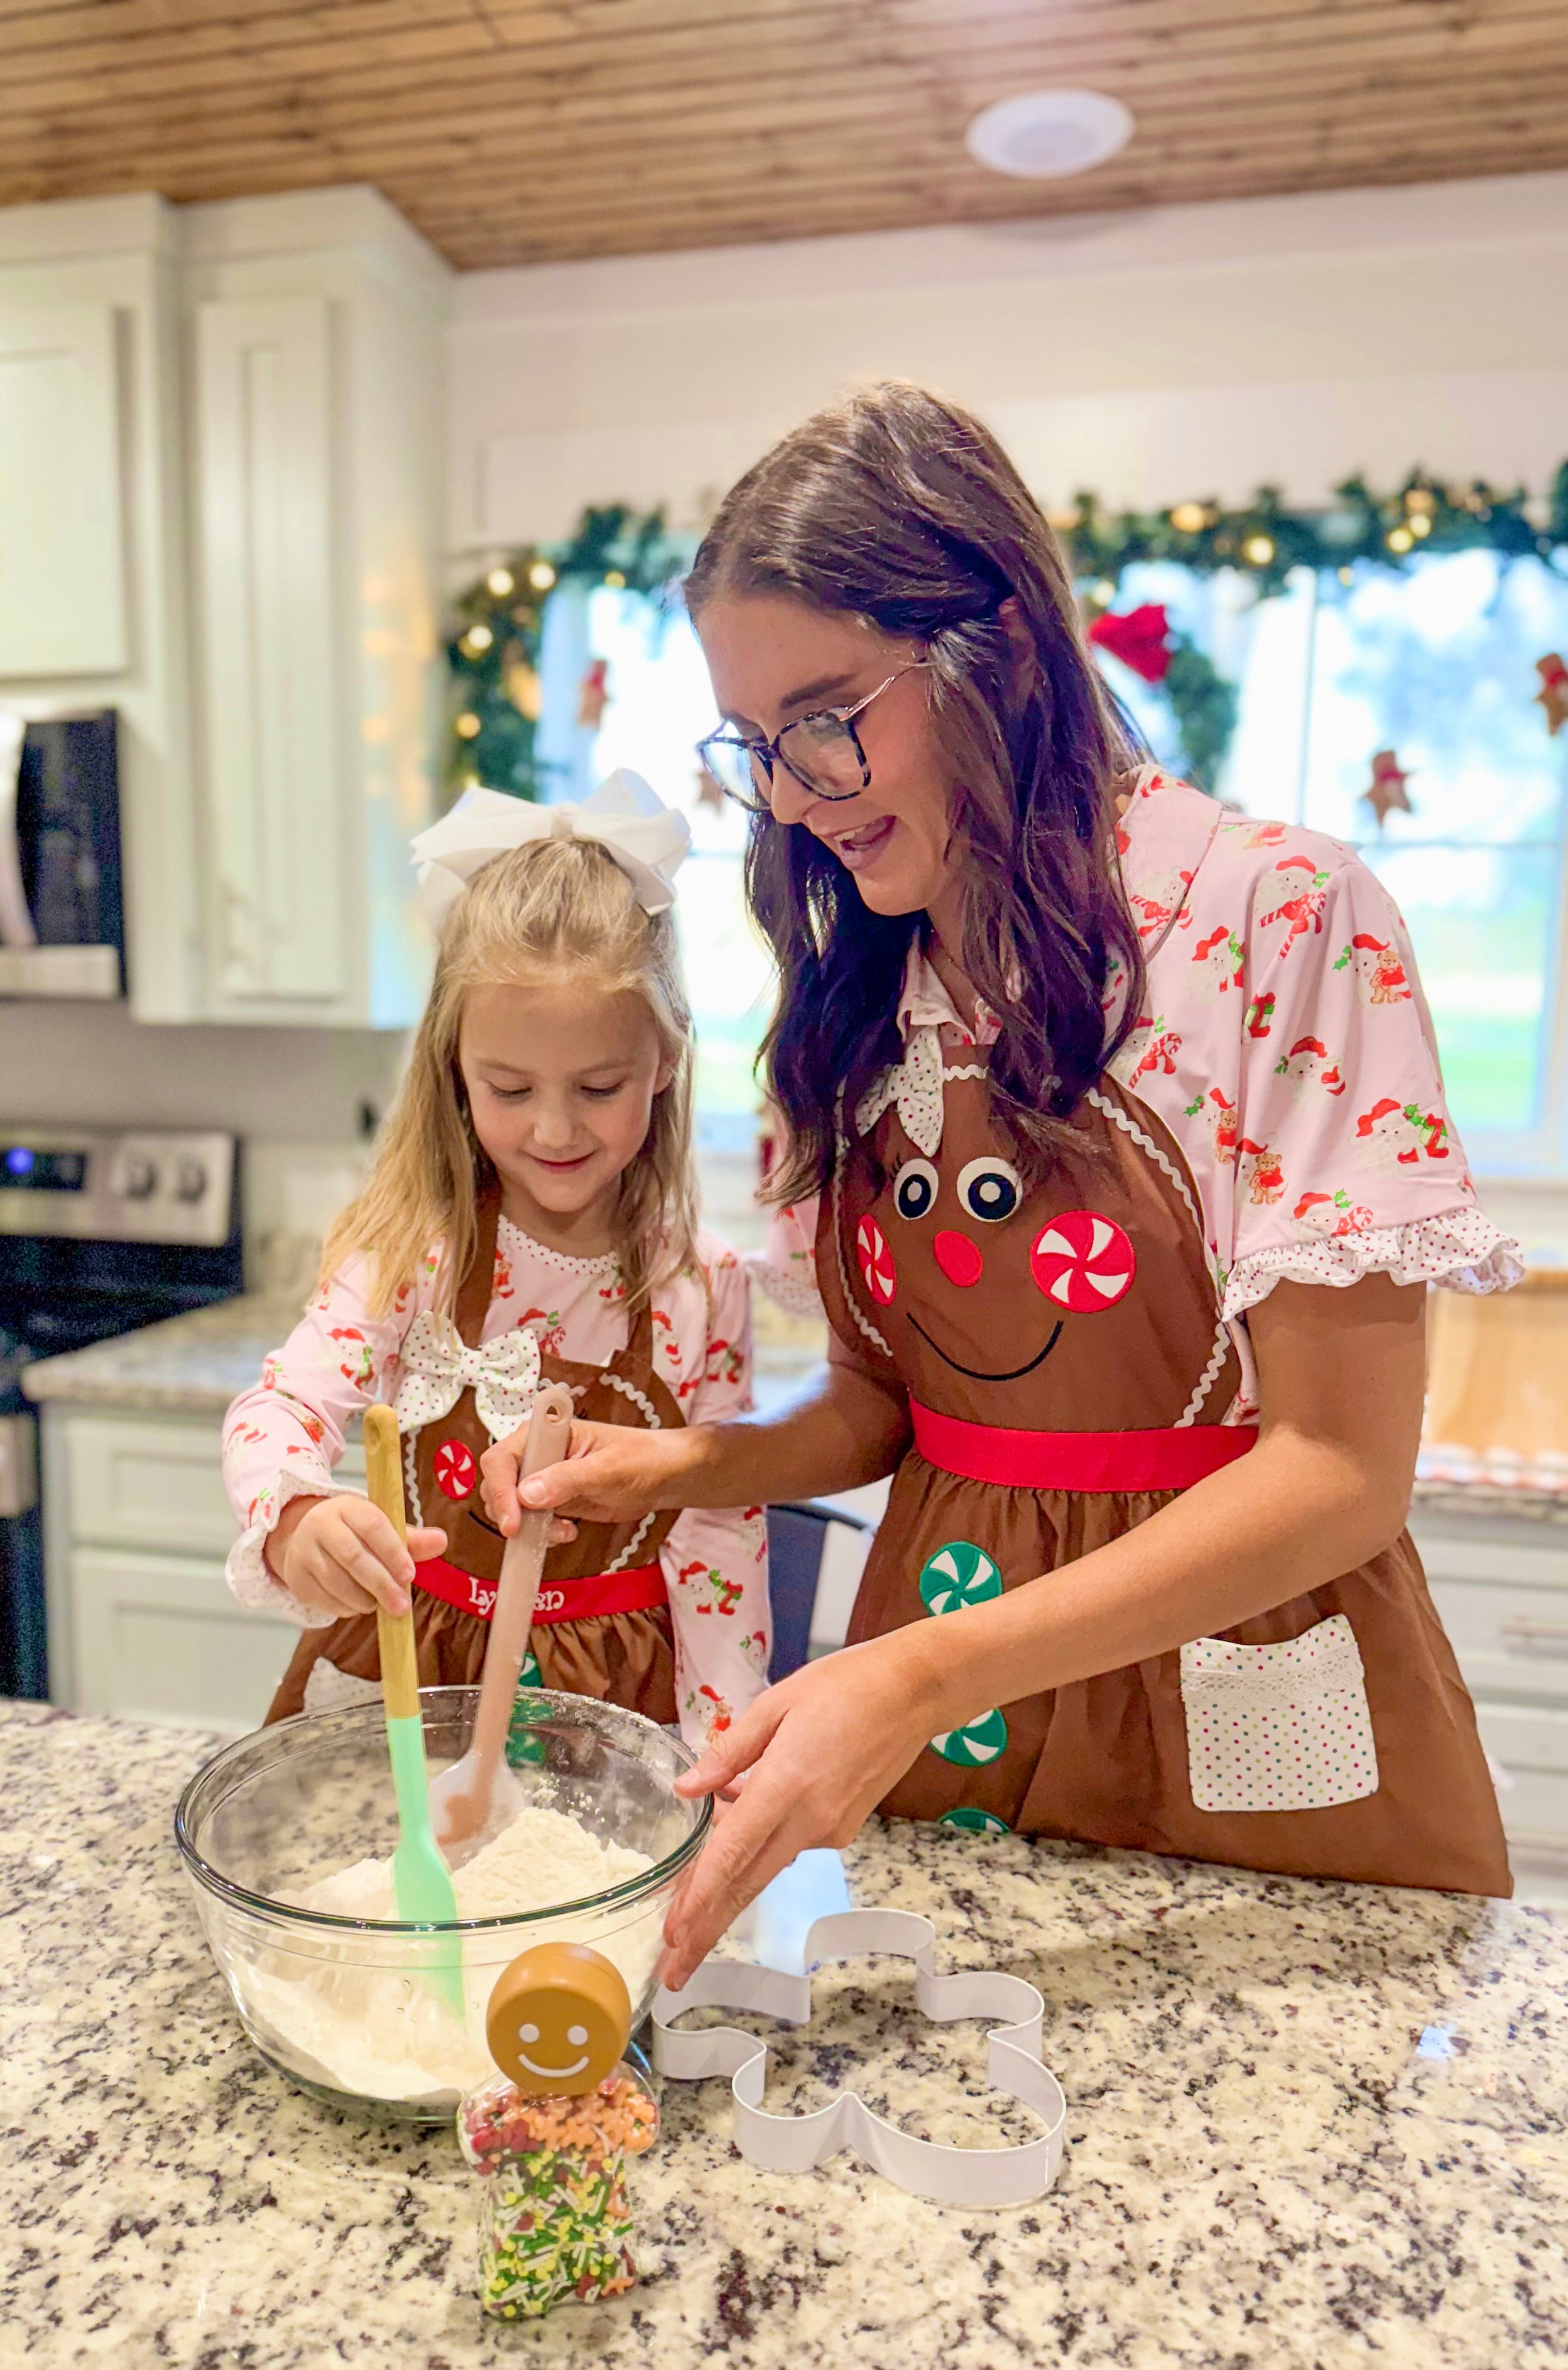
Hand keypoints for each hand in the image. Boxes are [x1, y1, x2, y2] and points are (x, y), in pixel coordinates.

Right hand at [267, 1493, 445, 1619]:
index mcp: (347, 1507)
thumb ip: (411, 1539)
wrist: (305, 1536)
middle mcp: (321, 1525)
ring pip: (336, 1582)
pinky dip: (345, 1607)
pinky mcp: (295, 1578)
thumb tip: (441, 1542)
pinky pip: (323, 1599)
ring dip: (363, 1599)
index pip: (372, 1525)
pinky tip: (358, 1605)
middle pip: (353, 1557)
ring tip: (380, 1605)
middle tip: (402, 1606)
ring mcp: (303, 1552)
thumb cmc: (354, 1533)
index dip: (392, 1551)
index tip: (410, 1576)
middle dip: (381, 1584)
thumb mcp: (381, 1528)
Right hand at [480, 1416, 694, 1537]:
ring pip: (510, 1506)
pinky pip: (529, 1521)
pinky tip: (568, 1532)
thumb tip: (527, 1495)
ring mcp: (542, 1477)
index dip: (500, 1490)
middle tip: (538, 1533)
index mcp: (545, 1433)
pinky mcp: (551, 1499)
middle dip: (511, 1513)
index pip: (502, 1458)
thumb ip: (568, 1479)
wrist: (662, 1477)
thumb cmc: (641, 1460)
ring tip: (564, 1531)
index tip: (513, 1522)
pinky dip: (540, 1533)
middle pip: (497, 1484)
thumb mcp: (607, 1469)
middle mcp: (537, 1453)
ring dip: (528, 1527)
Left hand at [659, 1632, 942, 1988]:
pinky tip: (739, 1826)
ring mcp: (830, 1831)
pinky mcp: (843, 1829)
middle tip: (672, 1970)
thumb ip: (729, 1752)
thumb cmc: (844, 1686)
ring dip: (727, 1894)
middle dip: (707, 1930)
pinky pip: (790, 1845)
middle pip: (747, 1885)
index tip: (674, 1935)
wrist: (915, 1693)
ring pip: (766, 1867)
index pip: (733, 1853)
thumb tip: (687, 1790)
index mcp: (786, 1785)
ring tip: (687, 1916)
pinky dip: (759, 1847)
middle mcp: (809, 1820)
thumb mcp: (776, 1703)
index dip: (700, 1897)